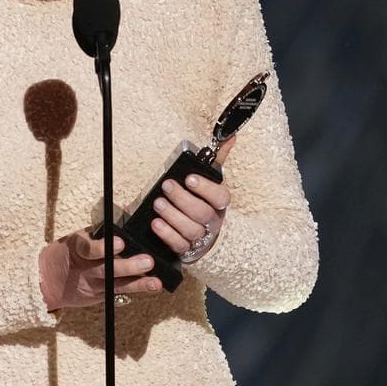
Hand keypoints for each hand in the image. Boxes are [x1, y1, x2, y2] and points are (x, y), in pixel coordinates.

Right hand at [38, 229, 162, 310]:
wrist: (48, 280)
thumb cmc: (70, 252)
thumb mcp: (80, 236)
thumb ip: (103, 227)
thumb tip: (127, 208)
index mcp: (77, 249)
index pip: (87, 248)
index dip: (103, 247)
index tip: (121, 242)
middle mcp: (85, 268)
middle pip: (106, 269)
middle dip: (128, 266)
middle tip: (147, 261)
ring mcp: (93, 284)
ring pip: (116, 284)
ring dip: (138, 283)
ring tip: (155, 281)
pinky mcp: (100, 296)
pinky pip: (120, 293)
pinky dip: (137, 289)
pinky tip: (153, 286)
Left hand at [150, 136, 234, 260]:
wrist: (204, 235)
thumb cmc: (204, 202)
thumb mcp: (211, 180)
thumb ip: (217, 159)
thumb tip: (230, 136)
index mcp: (219, 204)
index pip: (220, 197)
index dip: (206, 188)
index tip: (189, 178)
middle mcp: (213, 221)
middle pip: (202, 213)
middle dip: (182, 199)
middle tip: (166, 186)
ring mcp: (201, 237)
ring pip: (191, 230)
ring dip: (173, 215)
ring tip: (158, 203)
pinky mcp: (187, 249)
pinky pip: (179, 245)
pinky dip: (167, 234)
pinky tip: (156, 224)